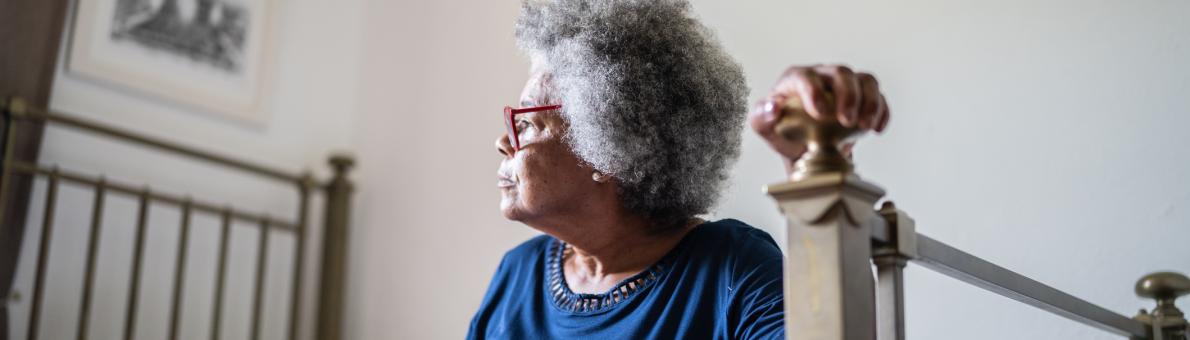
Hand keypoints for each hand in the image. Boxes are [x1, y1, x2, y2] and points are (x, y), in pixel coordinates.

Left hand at [749, 64, 889, 173]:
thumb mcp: (763, 127)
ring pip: (865, 80)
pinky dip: (882, 112)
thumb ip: (762, 116)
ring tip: (866, 126)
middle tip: (848, 121)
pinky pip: (879, 97)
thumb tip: (773, 108)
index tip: (820, 113)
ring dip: (870, 102)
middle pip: (841, 73)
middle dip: (848, 95)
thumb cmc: (782, 130)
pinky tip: (877, 130)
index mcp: (796, 79)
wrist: (803, 145)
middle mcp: (823, 76)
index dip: (814, 91)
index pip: (806, 76)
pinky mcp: (863, 97)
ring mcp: (845, 85)